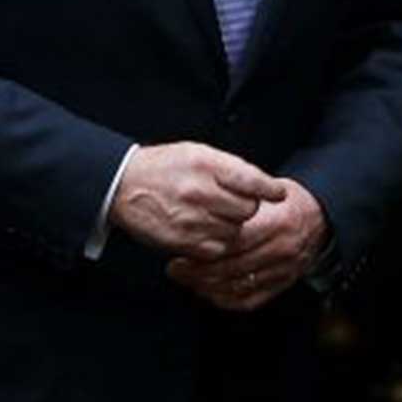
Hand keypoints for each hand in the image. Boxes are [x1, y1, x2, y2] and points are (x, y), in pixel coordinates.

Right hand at [108, 142, 282, 259]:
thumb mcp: (196, 153)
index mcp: (205, 164)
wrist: (122, 185)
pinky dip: (217, 242)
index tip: (278, 193)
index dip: (269, 189)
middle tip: (231, 203)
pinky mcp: (184, 241)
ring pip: (235, 231)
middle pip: (247, 209)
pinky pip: (218, 248)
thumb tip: (262, 184)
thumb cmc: (162, 167)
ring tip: (213, 215)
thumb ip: (229, 168)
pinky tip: (206, 230)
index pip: (250, 180)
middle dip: (245, 208)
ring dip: (231, 226)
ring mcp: (192, 219)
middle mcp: (199, 191)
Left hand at [165, 179, 325, 311]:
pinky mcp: (283, 284)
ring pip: (238, 286)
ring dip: (207, 287)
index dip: (205, 249)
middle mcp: (281, 249)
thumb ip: (239, 199)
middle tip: (174, 269)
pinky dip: (226, 299)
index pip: (235, 241)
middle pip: (233, 267)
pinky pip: (251, 299)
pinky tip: (207, 292)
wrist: (320, 218)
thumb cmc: (285, 201)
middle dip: (198, 272)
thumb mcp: (266, 190)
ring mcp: (284, 270)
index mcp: (277, 222)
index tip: (180, 250)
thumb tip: (199, 209)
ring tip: (185, 280)